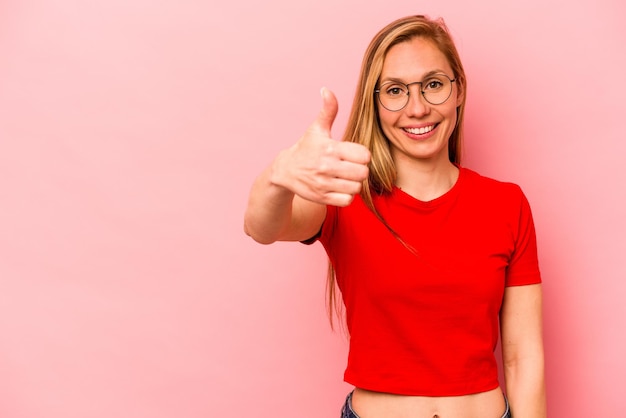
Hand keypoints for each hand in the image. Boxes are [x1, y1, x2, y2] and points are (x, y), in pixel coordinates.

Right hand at [272, 88, 370, 206]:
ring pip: (356, 188)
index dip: (363, 155)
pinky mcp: (321, 197)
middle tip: (352, 168)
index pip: (364, 155)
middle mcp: (327, 166)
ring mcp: (324, 183)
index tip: (354, 155)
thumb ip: (328, 110)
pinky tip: (340, 188)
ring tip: (346, 178)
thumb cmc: (306, 148)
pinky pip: (346, 201)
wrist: (285, 171)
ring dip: (354, 184)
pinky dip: (347, 196)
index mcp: (330, 148)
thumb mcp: (316, 129)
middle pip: (362, 173)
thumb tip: (326, 90)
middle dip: (360, 171)